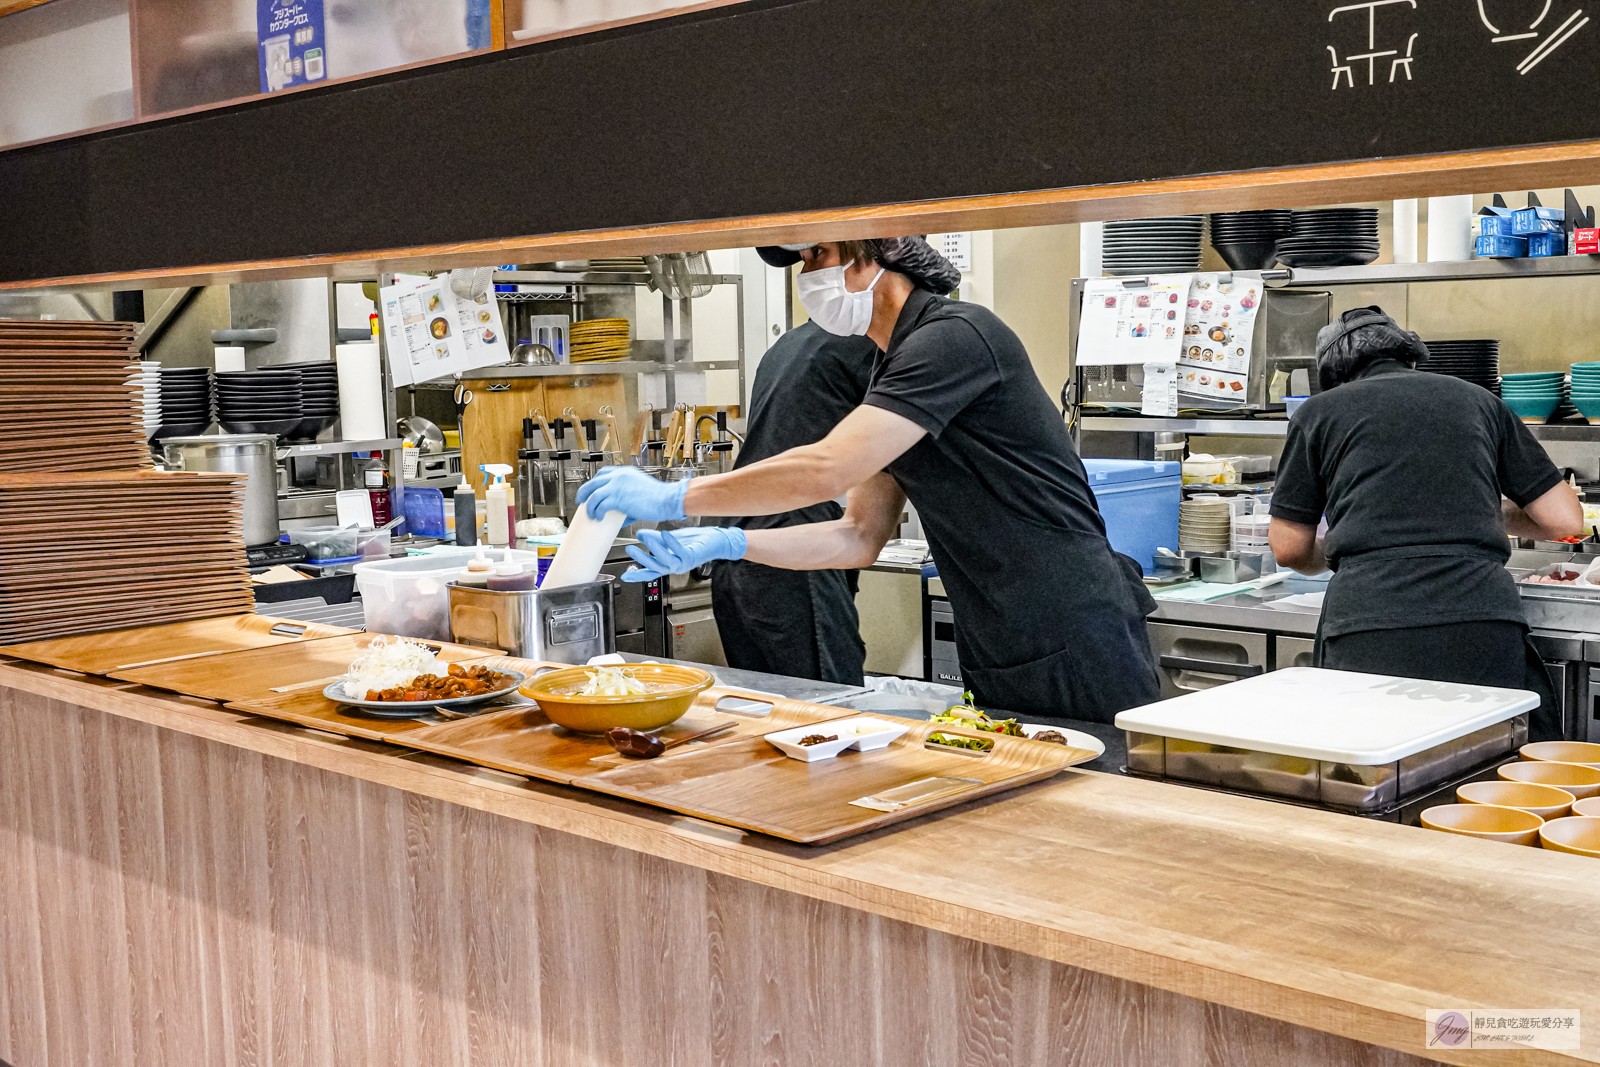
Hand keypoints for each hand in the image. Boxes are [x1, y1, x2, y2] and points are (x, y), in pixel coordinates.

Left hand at [576, 466, 689, 523]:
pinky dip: (597, 512)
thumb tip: (619, 513)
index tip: (591, 490)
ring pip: (594, 495)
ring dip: (590, 506)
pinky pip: (601, 505)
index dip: (594, 483)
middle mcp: (618, 476)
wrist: (666, 499)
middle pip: (593, 483)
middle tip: (580, 502)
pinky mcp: (618, 498)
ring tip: (591, 515)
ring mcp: (617, 486)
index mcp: (624, 473)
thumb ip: (627, 498)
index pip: (603, 473)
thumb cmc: (658, 498)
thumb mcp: (640, 490)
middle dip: (583, 493)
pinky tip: (599, 518)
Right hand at [622, 527, 746, 582]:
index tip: (625, 576)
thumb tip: (640, 534)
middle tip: (630, 549)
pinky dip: (672, 544)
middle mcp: (675, 566)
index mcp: (668, 563)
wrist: (716, 541)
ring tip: (647, 539)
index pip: (651, 572)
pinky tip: (665, 534)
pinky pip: (680, 552)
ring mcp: (684, 563)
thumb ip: (655, 538)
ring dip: (655, 550)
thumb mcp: (670, 538)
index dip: (638, 575)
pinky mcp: (692, 556)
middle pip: (655, 567)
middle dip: (641, 559)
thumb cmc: (696, 540)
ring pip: (666, 561)